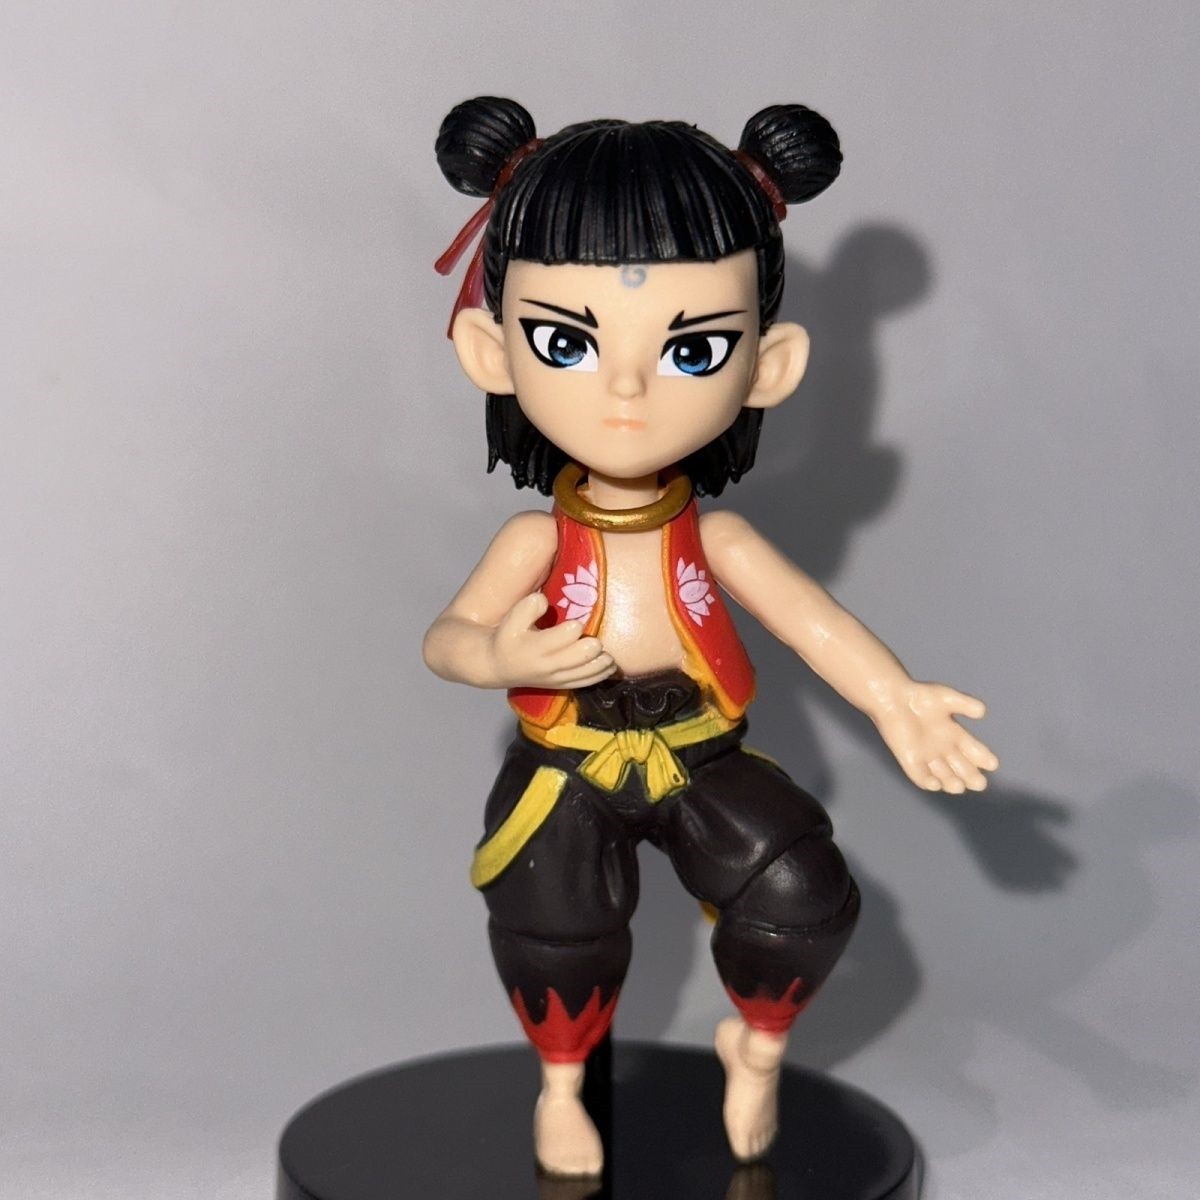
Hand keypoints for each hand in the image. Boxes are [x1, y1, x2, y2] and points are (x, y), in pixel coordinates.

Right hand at [487, 593, 616, 689]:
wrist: (496, 666)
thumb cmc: (508, 637)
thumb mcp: (511, 617)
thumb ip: (529, 606)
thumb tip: (546, 601)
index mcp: (535, 647)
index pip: (566, 636)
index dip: (575, 626)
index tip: (576, 621)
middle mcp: (548, 665)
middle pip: (582, 656)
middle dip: (593, 645)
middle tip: (594, 638)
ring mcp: (556, 678)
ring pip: (588, 672)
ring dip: (602, 662)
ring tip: (607, 654)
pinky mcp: (561, 685)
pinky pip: (585, 683)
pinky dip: (600, 675)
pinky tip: (609, 666)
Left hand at [873, 681, 998, 792]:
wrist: (892, 698)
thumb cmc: (919, 695)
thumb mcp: (946, 697)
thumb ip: (965, 704)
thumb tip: (982, 711)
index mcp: (955, 734)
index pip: (974, 751)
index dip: (983, 758)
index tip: (992, 764)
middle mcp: (943, 748)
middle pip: (962, 768)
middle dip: (971, 776)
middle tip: (979, 784)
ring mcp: (926, 755)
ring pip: (943, 775)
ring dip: (951, 782)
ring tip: (958, 785)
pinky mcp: (909, 759)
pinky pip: (919, 775)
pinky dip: (927, 781)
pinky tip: (935, 784)